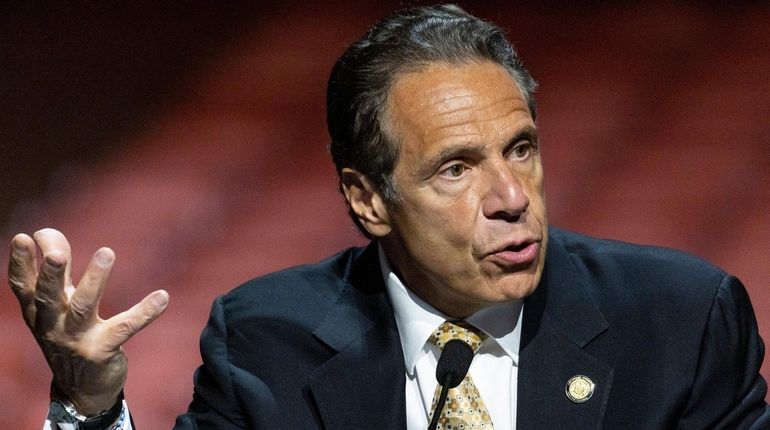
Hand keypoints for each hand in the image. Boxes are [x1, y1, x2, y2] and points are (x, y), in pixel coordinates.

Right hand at [7, 228, 168, 414]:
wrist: (81, 390)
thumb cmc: (68, 335)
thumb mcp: (57, 306)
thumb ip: (56, 271)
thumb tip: (46, 232)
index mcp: (38, 312)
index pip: (23, 285)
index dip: (21, 262)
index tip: (24, 237)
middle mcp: (52, 325)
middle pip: (48, 296)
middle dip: (51, 274)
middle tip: (57, 254)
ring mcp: (77, 339)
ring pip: (84, 307)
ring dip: (95, 280)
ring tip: (107, 252)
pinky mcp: (102, 351)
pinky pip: (125, 328)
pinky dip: (145, 312)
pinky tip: (162, 296)